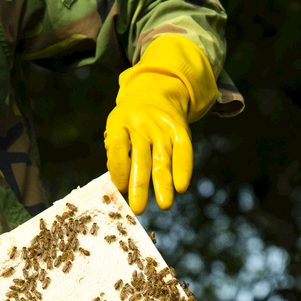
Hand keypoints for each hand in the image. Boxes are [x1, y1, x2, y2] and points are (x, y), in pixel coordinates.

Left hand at [105, 35, 218, 214]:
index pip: (117, 146)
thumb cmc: (130, 125)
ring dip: (163, 183)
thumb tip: (121, 187)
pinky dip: (183, 169)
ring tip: (164, 205)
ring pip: (162, 158)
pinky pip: (183, 151)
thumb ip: (117, 156)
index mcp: (119, 123)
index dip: (118, 168)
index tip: (119, 188)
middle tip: (138, 209)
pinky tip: (182, 187)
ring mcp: (161, 128)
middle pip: (140, 158)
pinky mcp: (179, 130)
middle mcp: (141, 125)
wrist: (155, 92)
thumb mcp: (117, 131)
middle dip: (139, 185)